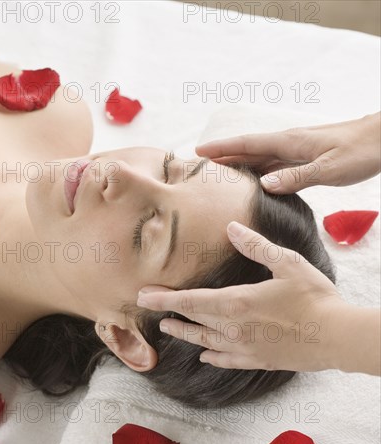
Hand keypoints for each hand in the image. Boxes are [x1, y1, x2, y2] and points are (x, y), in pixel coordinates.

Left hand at [136, 221, 347, 371]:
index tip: (143, 295)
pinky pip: (227, 360)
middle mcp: (234, 328)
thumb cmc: (314, 297)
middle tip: (149, 306)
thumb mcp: (286, 263)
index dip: (164, 298)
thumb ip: (255, 246)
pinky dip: (213, 356)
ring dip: (184, 333)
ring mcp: (244, 347)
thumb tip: (230, 227)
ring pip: (205, 341)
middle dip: (169, 312)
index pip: (190, 300)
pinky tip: (205, 355)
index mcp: (237, 302)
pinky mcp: (258, 360)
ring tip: (169, 328)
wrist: (339, 337)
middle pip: (193, 320)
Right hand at [195, 112, 380, 193]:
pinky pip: (273, 164)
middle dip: (222, 155)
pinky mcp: (304, 158)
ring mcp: (295, 150)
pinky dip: (257, 170)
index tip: (198, 152)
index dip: (222, 148)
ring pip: (259, 157)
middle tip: (197, 164)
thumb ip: (296, 177)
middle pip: (247, 150)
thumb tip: (263, 185)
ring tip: (216, 173)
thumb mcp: (330, 168)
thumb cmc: (361, 151)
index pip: (247, 144)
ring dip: (237, 163)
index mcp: (289, 143)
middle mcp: (288, 144)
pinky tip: (252, 179)